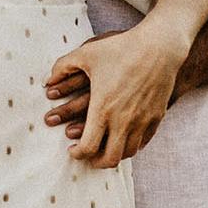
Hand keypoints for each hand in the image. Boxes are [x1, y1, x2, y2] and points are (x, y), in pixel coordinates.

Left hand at [44, 20, 189, 168]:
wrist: (159, 46)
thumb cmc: (121, 48)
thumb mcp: (86, 54)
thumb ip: (62, 67)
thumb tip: (47, 81)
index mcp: (102, 110)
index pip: (87, 147)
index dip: (77, 153)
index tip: (72, 149)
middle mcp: (123, 121)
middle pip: (108, 158)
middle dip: (95, 162)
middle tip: (89, 156)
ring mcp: (142, 121)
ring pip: (128, 153)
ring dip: (114, 155)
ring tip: (106, 149)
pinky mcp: (156, 117)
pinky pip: (144, 142)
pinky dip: (133, 145)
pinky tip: (126, 139)